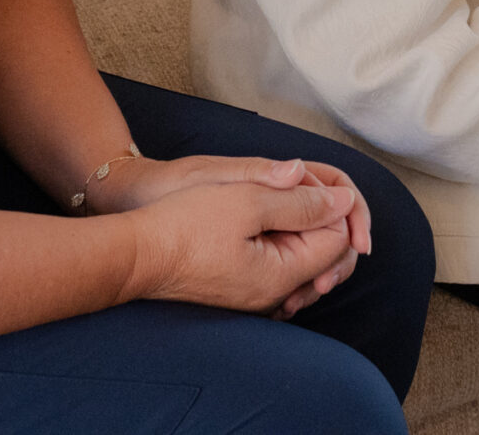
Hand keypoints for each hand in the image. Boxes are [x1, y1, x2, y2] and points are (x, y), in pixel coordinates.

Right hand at [125, 179, 361, 317]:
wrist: (134, 252)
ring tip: (268, 198)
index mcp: (281, 277)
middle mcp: (274, 297)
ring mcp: (257, 297)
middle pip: (325, 254)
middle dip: (318, 215)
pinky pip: (278, 264)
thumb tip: (345, 201)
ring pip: (302, 258)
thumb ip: (302, 201)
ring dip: (297, 223)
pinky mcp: (240, 289)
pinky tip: (259, 217)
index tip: (298, 182)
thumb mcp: (247, 200)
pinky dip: (279, 237)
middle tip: (286, 188)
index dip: (328, 203)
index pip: (337, 240)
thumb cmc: (184, 224)